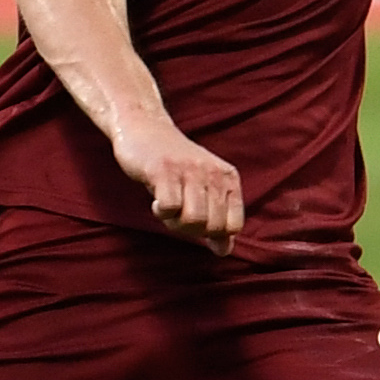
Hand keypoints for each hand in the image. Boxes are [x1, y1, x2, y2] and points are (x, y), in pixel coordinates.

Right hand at [109, 105, 242, 248]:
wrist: (144, 128)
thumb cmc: (174, 166)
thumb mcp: (202, 190)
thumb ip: (216, 221)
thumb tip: (224, 251)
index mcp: (228, 178)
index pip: (234, 225)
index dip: (213, 234)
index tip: (196, 222)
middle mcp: (214, 173)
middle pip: (213, 227)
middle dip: (192, 231)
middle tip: (177, 215)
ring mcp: (190, 170)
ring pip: (194, 220)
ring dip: (175, 223)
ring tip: (167, 208)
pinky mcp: (164, 169)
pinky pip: (170, 207)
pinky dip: (162, 212)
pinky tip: (157, 202)